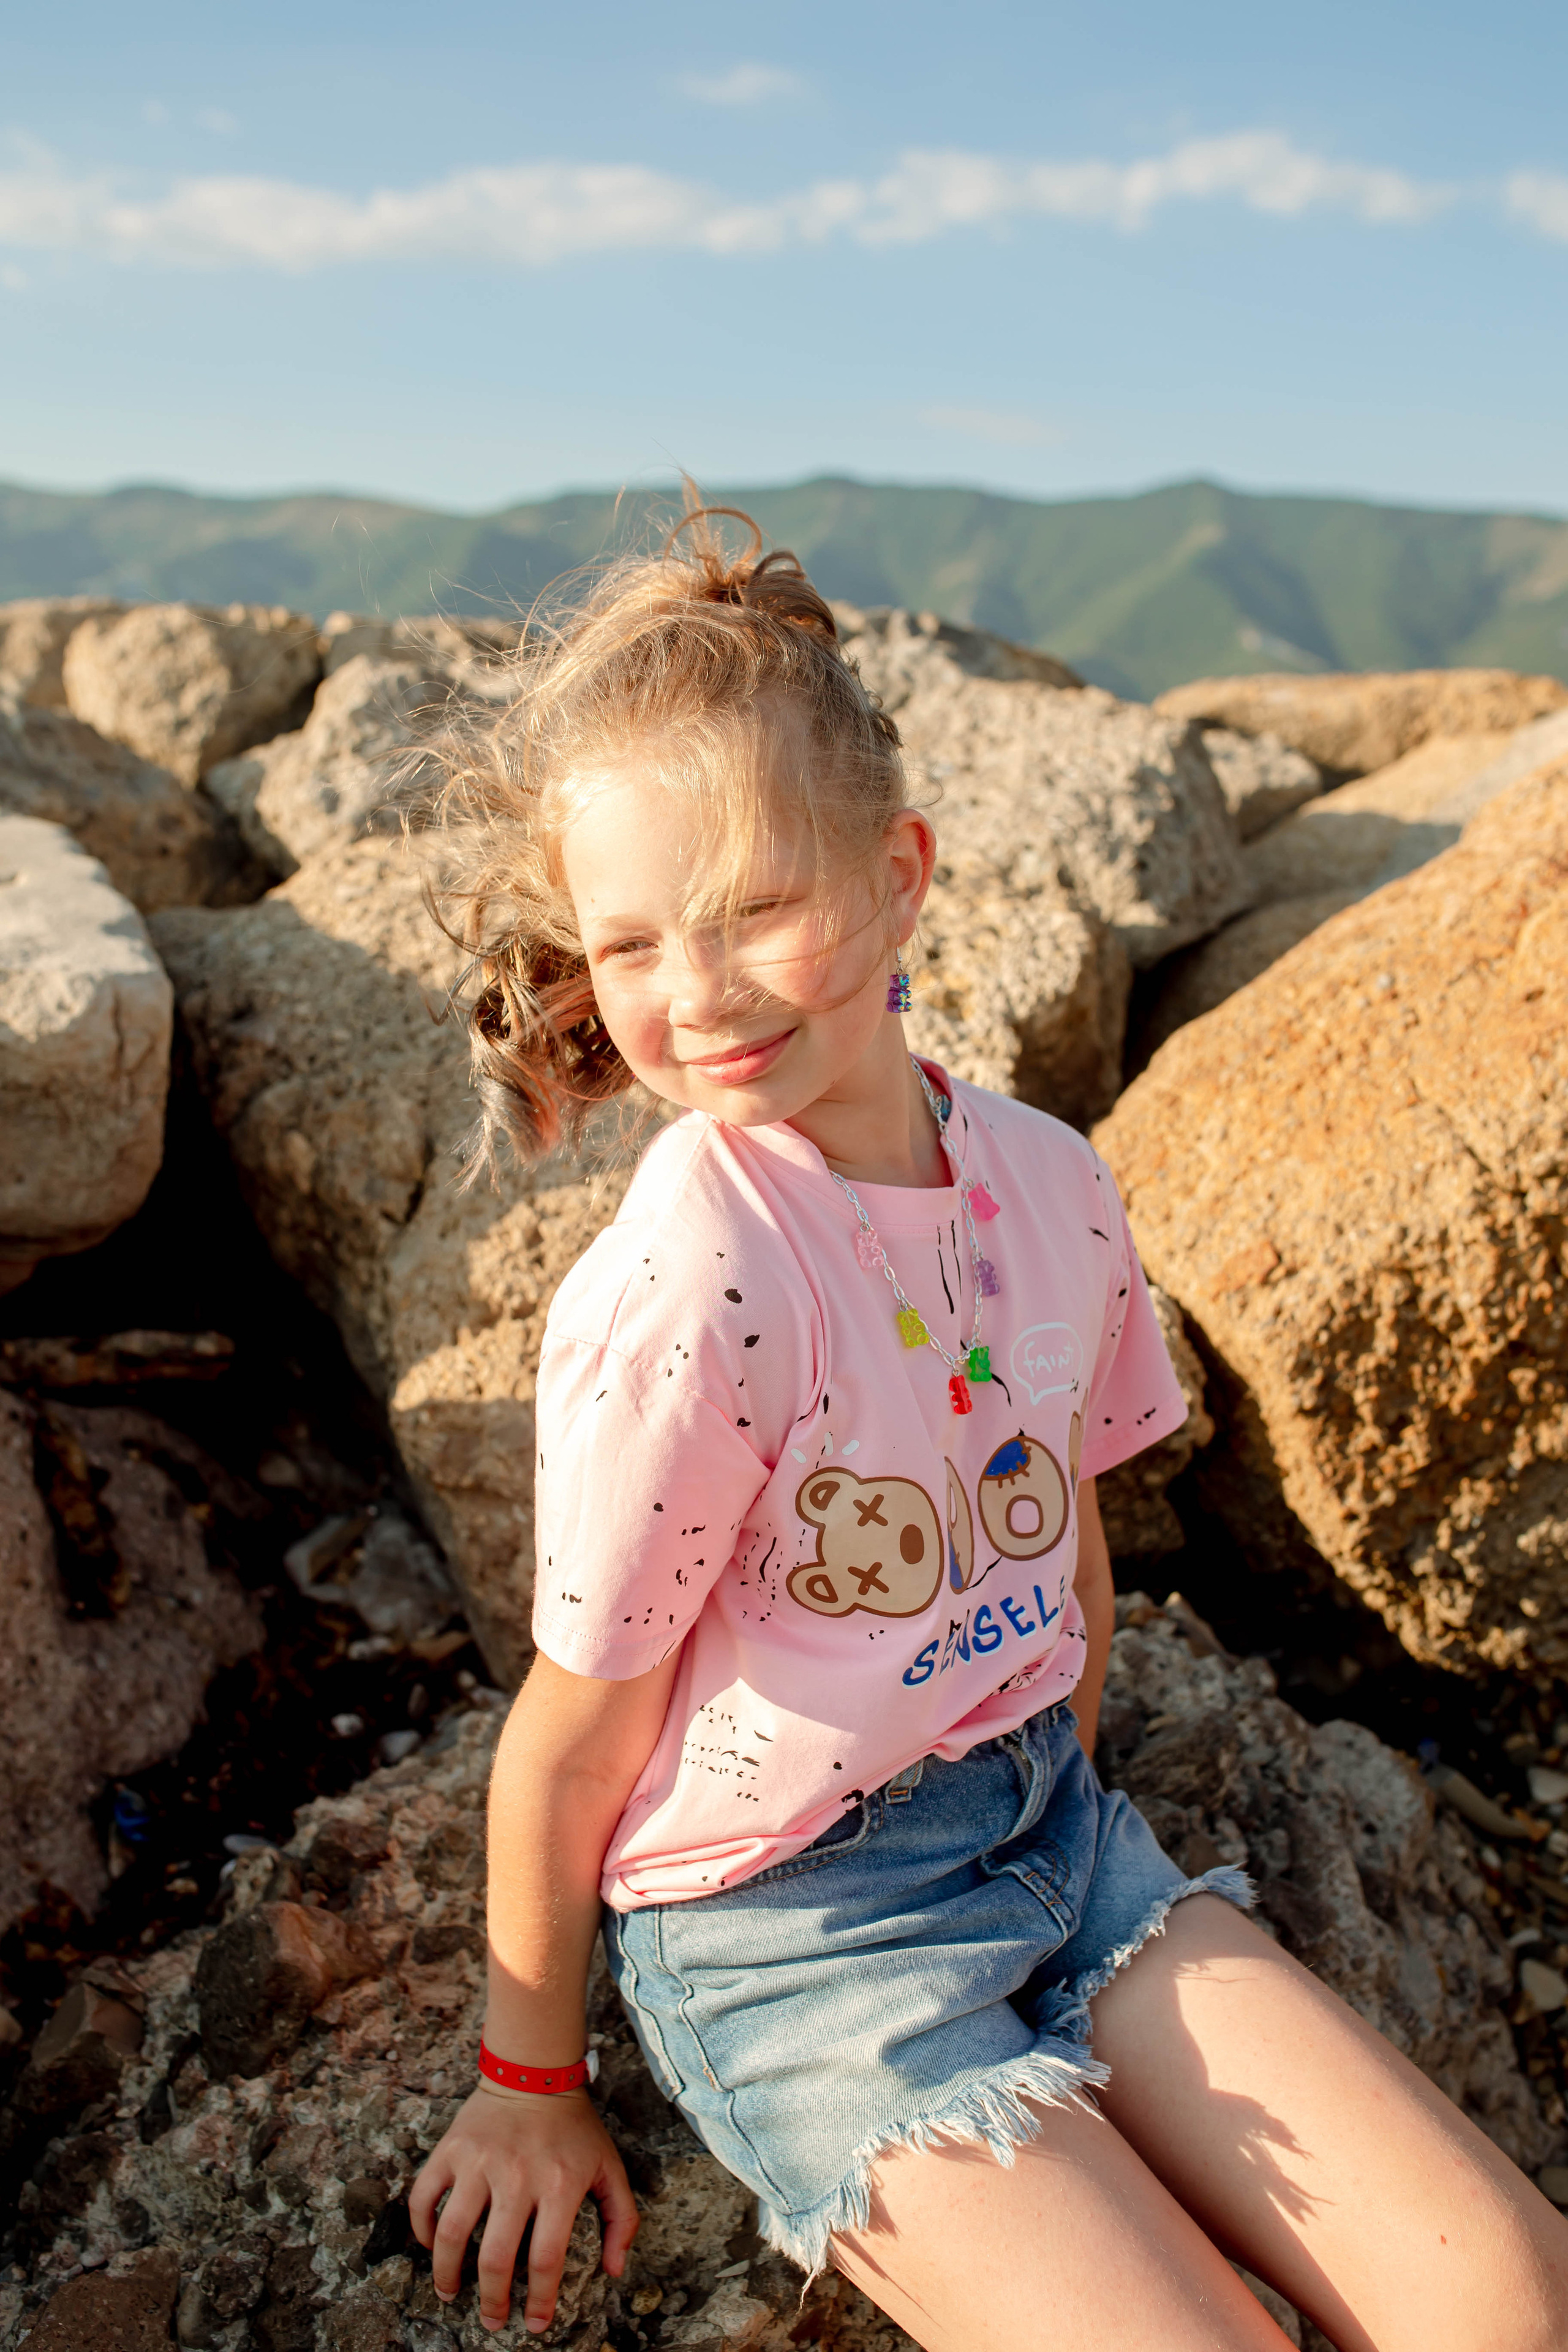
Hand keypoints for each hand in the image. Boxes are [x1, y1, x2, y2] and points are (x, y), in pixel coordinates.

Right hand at [409, 2085, 638, 2333]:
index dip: (539, 2301)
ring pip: (451, 2234)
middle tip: (492, 2321)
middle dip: (491, 2301)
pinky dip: (422, 2228)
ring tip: (451, 2293)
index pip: (545, 2260)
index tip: (535, 2324)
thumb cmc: (575, 2127)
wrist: (535, 2071)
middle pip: (495, 2258)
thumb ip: (623, 2218)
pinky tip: (432, 2246)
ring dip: (446, 2275)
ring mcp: (479, 2162)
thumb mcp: (610, 2166)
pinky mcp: (451, 2149)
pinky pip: (424, 2198)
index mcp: (558, 2184)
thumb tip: (614, 2271)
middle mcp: (516, 2176)